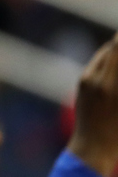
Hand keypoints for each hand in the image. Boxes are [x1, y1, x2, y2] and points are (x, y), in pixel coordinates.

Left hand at [69, 35, 117, 175]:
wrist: (93, 147)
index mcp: (113, 87)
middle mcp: (97, 79)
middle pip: (113, 48)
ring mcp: (87, 79)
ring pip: (105, 53)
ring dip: (116, 50)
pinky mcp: (81, 82)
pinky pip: (97, 63)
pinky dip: (109, 59)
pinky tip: (116, 61)